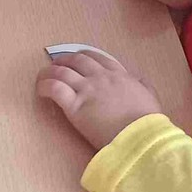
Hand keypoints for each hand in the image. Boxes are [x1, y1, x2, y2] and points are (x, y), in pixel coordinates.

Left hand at [35, 50, 161, 149]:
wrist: (139, 135)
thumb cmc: (147, 121)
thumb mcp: (150, 97)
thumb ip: (143, 85)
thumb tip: (138, 80)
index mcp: (119, 75)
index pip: (97, 58)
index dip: (83, 56)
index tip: (76, 59)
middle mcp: (100, 77)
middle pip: (77, 60)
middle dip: (64, 60)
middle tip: (56, 64)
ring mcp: (86, 89)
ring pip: (62, 72)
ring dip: (50, 72)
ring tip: (43, 76)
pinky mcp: (75, 106)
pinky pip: (55, 88)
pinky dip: (45, 86)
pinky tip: (41, 90)